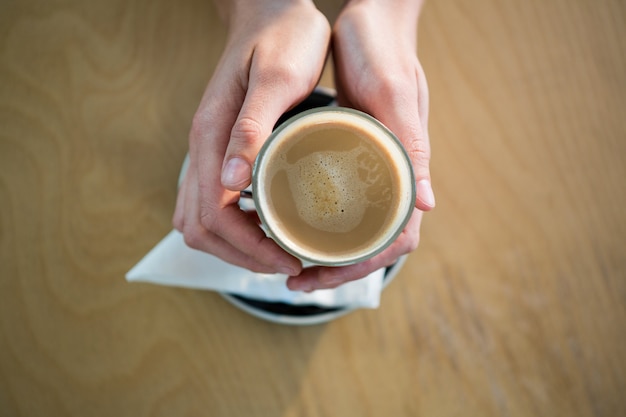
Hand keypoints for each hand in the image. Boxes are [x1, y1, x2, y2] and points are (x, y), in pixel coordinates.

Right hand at [173, 0, 329, 274]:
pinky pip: (211, 202)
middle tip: (288, 264)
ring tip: (277, 254)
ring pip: (200, 219)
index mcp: (210, 135)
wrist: (270, 12)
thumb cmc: (282, 40)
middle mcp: (201, 148)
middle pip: (200, 227)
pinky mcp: (218, 150)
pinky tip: (267, 227)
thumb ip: (252, 129)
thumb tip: (232, 185)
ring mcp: (207, 150)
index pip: (215, 214)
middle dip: (241, 255)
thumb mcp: (277, 79)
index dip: (249, 247)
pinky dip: (234, 227)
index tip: (290, 260)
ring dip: (234, 246)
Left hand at [286, 0, 433, 290]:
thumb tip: (429, 205)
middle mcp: (392, 174)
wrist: (373, 20)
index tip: (319, 274)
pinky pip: (342, 200)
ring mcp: (372, 167)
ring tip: (288, 260)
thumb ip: (412, 146)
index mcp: (408, 167)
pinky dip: (319, 221)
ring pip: (357, 226)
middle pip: (372, 241)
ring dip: (326, 251)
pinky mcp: (354, 154)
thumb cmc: (384, 51)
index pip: (395, 238)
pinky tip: (290, 222)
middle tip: (294, 277)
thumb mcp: (393, 94)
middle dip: (336, 268)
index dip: (361, 265)